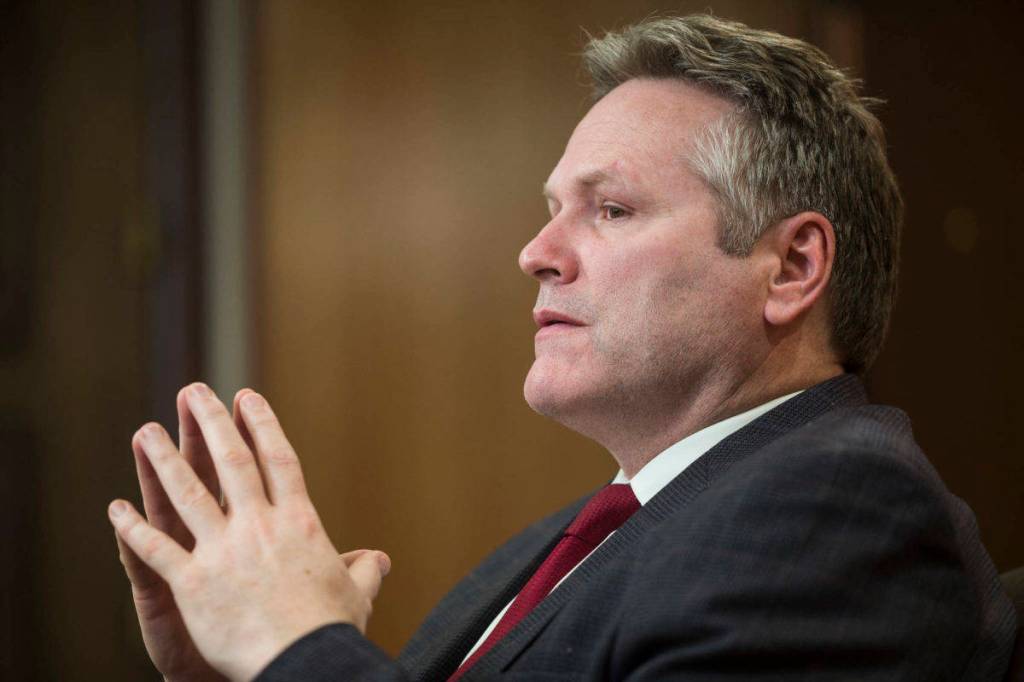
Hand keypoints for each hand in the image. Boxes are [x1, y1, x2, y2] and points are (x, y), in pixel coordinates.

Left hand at [109, 384, 390, 681]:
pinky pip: (156, 550)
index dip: (262, 425)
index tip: (247, 397)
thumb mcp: (356, 593)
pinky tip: (115, 509)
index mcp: (298, 522)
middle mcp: (259, 526)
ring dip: (164, 460)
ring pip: (187, 493)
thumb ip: (364, 569)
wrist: (301, 661)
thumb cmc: (331, 628)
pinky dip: (132, 529)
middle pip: (231, 462)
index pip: (278, 460)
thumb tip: (381, 559)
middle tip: (193, 391)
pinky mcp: (193, 582)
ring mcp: (223, 551)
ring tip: (146, 431)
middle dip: (209, 422)